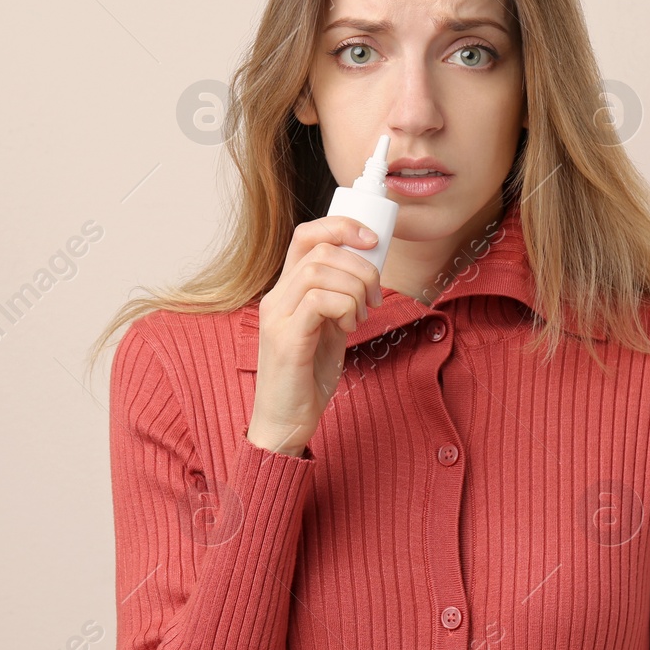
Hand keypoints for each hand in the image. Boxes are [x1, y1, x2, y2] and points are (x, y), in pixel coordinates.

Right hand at [246, 216, 384, 455]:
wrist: (285, 422)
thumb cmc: (307, 377)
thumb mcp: (327, 328)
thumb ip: (338, 299)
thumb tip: (368, 271)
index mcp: (286, 290)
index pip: (307, 235)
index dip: (342, 227)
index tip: (373, 241)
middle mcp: (275, 297)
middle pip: (320, 250)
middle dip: (361, 266)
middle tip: (374, 298)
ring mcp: (276, 317)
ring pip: (319, 271)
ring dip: (355, 289)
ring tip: (362, 316)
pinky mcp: (285, 339)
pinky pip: (318, 301)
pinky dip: (345, 308)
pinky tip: (350, 328)